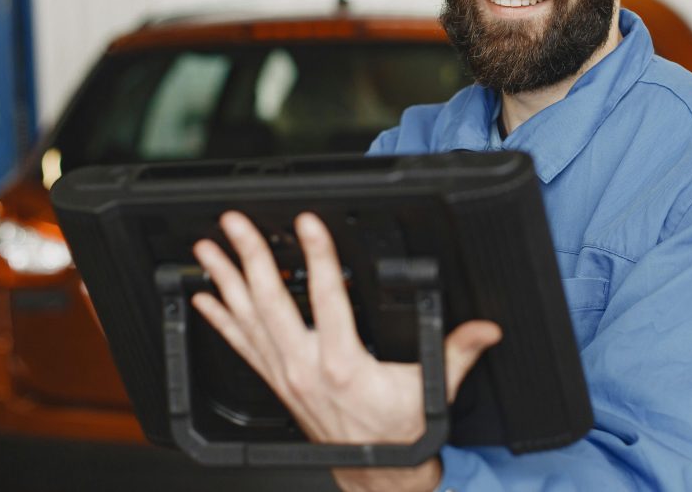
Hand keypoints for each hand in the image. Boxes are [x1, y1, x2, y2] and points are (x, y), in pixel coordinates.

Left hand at [191, 211, 501, 491]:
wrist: (374, 470)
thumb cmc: (397, 430)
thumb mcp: (433, 389)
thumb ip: (457, 352)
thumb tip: (486, 329)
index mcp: (344, 364)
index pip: (328, 298)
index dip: (317, 257)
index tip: (306, 225)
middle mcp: (306, 368)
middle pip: (270, 302)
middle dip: (250, 258)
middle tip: (235, 224)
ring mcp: (285, 375)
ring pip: (247, 320)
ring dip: (224, 282)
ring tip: (205, 251)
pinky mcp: (277, 381)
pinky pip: (241, 346)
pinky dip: (220, 320)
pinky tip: (204, 299)